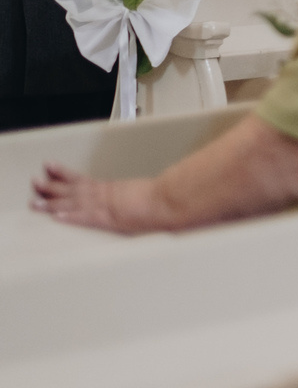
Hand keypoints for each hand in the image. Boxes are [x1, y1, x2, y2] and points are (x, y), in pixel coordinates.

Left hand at [30, 165, 157, 233]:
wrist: (172, 200)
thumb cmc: (165, 196)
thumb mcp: (147, 192)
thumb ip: (137, 194)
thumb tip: (138, 193)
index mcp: (114, 189)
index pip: (84, 181)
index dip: (65, 175)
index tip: (51, 169)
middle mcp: (106, 195)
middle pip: (73, 189)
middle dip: (52, 187)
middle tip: (35, 182)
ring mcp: (107, 206)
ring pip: (74, 202)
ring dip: (53, 201)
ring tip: (36, 201)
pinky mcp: (110, 218)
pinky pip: (86, 217)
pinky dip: (70, 216)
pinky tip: (56, 216)